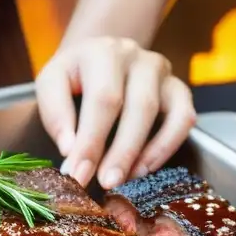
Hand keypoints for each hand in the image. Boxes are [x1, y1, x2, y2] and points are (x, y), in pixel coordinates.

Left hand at [35, 36, 195, 189]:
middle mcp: (137, 56)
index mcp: (102, 52)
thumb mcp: (51, 83)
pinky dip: (167, 146)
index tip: (77, 174)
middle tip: (105, 183)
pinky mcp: (177, 88)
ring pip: (162, 112)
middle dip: (120, 151)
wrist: (96, 54)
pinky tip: (144, 168)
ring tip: (124, 180)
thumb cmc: (72, 75)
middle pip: (138, 106)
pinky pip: (183, 118)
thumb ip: (55, 113)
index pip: (102, 99)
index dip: (91, 140)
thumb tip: (70, 149)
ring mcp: (160, 71)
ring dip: (145, 152)